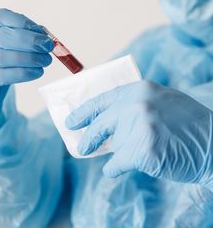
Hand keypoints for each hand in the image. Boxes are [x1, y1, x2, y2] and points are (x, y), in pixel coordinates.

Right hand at [0, 8, 53, 125]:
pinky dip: (24, 73)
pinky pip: (2, 75)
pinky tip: (37, 71)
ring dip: (29, 58)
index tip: (42, 32)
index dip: (22, 23)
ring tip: (45, 60)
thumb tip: (44, 34)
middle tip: (47, 46)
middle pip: (1, 37)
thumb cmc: (5, 59)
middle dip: (30, 41)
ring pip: (1, 57)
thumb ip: (27, 34)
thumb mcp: (14, 42)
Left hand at [66, 81, 212, 189]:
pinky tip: (115, 170)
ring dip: (118, 153)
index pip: (103, 98)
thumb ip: (136, 104)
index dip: (85, 110)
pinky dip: (115, 169)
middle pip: (101, 122)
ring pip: (114, 144)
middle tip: (81, 148)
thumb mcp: (162, 101)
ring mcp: (140, 126)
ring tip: (121, 157)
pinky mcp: (143, 150)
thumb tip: (110, 117)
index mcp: (140, 89)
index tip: (71, 121)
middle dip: (89, 137)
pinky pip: (118, 163)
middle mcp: (137, 104)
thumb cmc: (188, 125)